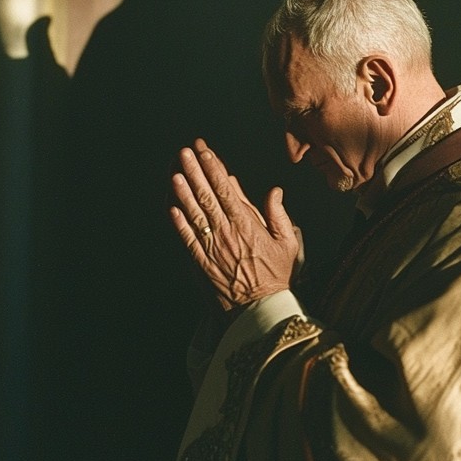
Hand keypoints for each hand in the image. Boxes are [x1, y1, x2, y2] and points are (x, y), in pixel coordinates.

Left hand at [170, 139, 299, 309]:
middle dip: (195, 171)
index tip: (205, 152)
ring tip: (175, 172)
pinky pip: (188, 238)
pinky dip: (179, 223)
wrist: (260, 308)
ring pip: (195, 213)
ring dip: (183, 191)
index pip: (227, 189)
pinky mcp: (202, 261)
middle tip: (185, 152)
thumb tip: (273, 191)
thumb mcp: (288, 243)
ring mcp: (212, 246)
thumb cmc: (276, 275)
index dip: (214, 168)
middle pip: (207, 195)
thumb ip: (278, 214)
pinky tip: (172, 208)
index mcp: (248, 224)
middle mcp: (227, 232)